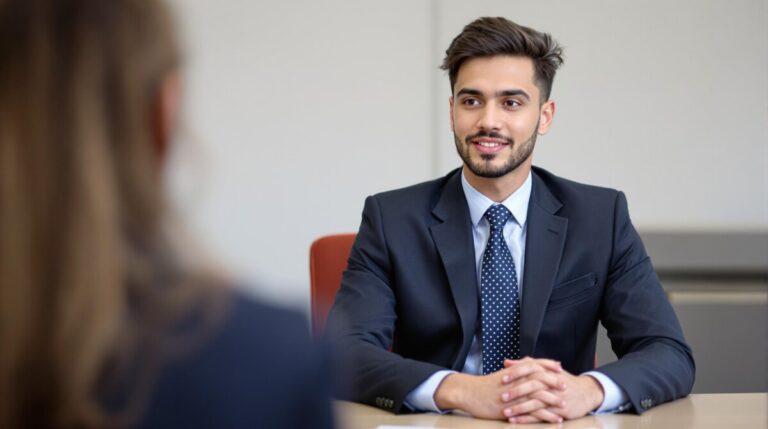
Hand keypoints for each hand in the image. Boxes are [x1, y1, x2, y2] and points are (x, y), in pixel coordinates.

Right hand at [433, 358, 563, 420]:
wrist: (469, 393)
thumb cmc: (485, 385)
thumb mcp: (500, 375)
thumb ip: (514, 369)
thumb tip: (527, 364)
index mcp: (513, 372)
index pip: (535, 364)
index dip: (548, 365)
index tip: (559, 367)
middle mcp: (515, 381)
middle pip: (540, 379)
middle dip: (554, 382)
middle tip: (566, 386)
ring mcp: (514, 395)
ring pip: (539, 396)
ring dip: (553, 401)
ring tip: (564, 405)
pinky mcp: (512, 408)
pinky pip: (533, 412)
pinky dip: (546, 416)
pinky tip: (555, 419)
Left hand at [502, 359, 604, 423]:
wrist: (586, 393)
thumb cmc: (561, 380)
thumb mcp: (547, 369)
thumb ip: (526, 364)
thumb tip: (506, 362)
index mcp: (548, 371)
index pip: (530, 369)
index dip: (516, 373)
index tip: (502, 378)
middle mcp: (553, 383)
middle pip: (533, 386)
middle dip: (517, 392)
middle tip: (502, 397)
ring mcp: (557, 398)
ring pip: (536, 403)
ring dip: (520, 408)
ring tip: (506, 413)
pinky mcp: (560, 411)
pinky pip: (542, 416)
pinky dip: (528, 419)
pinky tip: (516, 420)